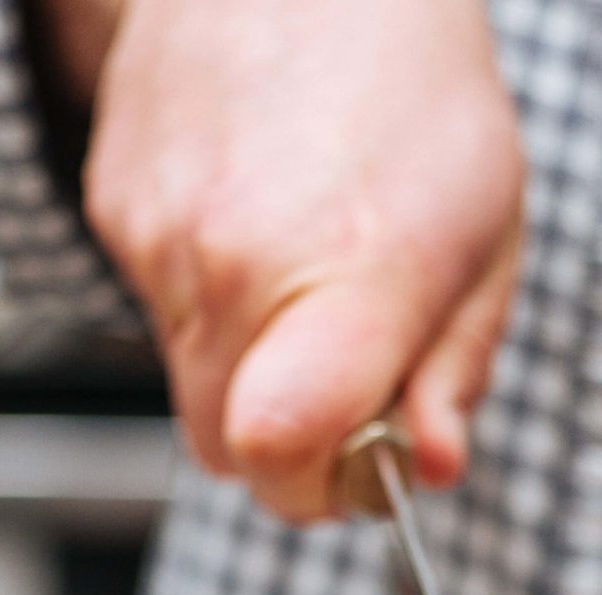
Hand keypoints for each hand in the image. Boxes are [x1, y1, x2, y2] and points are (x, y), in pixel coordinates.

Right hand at [83, 0, 523, 519]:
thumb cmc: (416, 96)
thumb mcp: (487, 239)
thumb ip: (455, 371)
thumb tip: (428, 469)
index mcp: (351, 273)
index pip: (281, 457)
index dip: (318, 492)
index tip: (360, 467)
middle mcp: (236, 261)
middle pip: (228, 450)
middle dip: (289, 445)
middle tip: (343, 381)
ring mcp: (161, 235)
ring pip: (190, 388)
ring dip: (249, 373)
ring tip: (303, 278)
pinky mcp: (114, 211)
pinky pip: (157, 317)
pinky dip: (207, 308)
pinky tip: (255, 231)